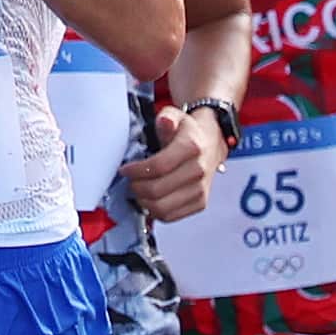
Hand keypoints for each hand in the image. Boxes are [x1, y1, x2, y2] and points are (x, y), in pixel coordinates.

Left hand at [119, 102, 223, 224]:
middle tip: (130, 181)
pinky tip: (150, 199)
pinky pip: (171, 216)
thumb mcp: (176, 117)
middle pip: (157, 190)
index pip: (157, 167)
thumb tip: (165, 121)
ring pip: (162, 208)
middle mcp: (199, 170)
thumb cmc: (188, 133)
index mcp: (191, 148)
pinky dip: (155, 211)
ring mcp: (201, 189)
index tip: (124, 170)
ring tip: (138, 190)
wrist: (211, 144)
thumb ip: (167, 118)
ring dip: (143, 202)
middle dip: (136, 187)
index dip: (135, 171)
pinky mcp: (200, 203)